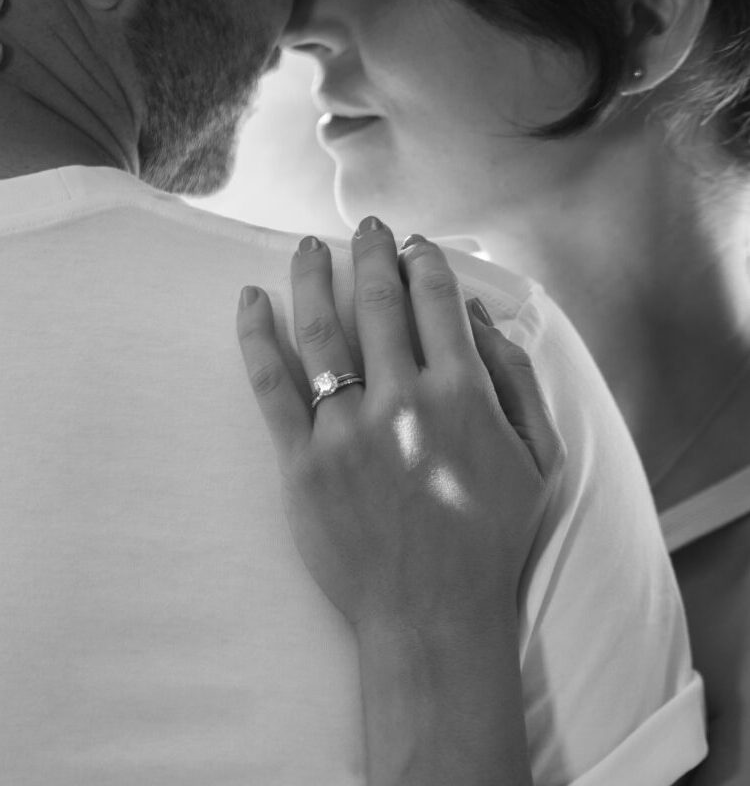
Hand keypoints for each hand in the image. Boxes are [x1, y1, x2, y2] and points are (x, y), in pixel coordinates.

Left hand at [236, 218, 563, 634]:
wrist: (433, 614)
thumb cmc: (492, 535)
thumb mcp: (538, 456)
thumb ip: (515, 377)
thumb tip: (476, 314)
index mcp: (462, 394)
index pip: (435, 301)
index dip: (424, 262)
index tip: (415, 246)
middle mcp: (402, 401)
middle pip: (377, 300)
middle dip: (372, 251)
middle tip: (368, 227)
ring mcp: (346, 431)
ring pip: (320, 328)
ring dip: (312, 275)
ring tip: (308, 244)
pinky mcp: (301, 463)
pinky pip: (271, 385)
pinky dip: (255, 336)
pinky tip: (249, 299)